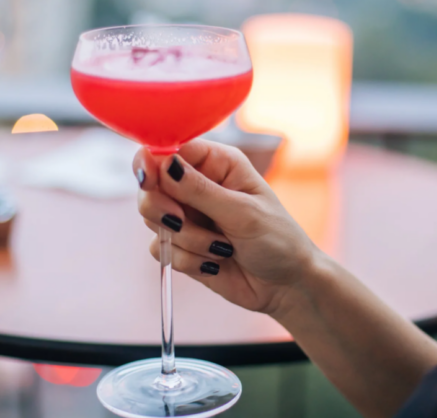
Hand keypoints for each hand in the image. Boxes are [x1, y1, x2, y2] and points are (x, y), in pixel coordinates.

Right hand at [134, 139, 318, 314]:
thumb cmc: (277, 239)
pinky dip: (187, 261)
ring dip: (187, 240)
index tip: (149, 180)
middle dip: (163, 209)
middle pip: (151, 185)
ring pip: (154, 220)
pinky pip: (161, 249)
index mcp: (217, 163)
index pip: (170, 150)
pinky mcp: (182, 246)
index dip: (153, 163)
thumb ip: (199, 190)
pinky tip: (216, 264)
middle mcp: (198, 185)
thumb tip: (164, 164)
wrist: (287, 286)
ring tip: (222, 248)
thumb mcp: (242, 211)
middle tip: (182, 221)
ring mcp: (188, 216)